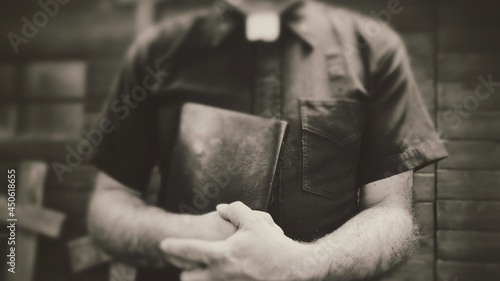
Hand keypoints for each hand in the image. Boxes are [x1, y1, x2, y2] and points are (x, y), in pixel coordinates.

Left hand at [160, 202, 308, 280]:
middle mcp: (221, 275)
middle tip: (187, 264)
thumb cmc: (275, 246)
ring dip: (200, 278)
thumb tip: (221, 208)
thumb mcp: (255, 222)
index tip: (163, 244)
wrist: (296, 270)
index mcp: (222, 255)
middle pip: (187, 279)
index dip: (173, 246)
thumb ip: (235, 211)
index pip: (189, 251)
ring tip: (205, 269)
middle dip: (183, 271)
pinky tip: (226, 274)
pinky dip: (216, 280)